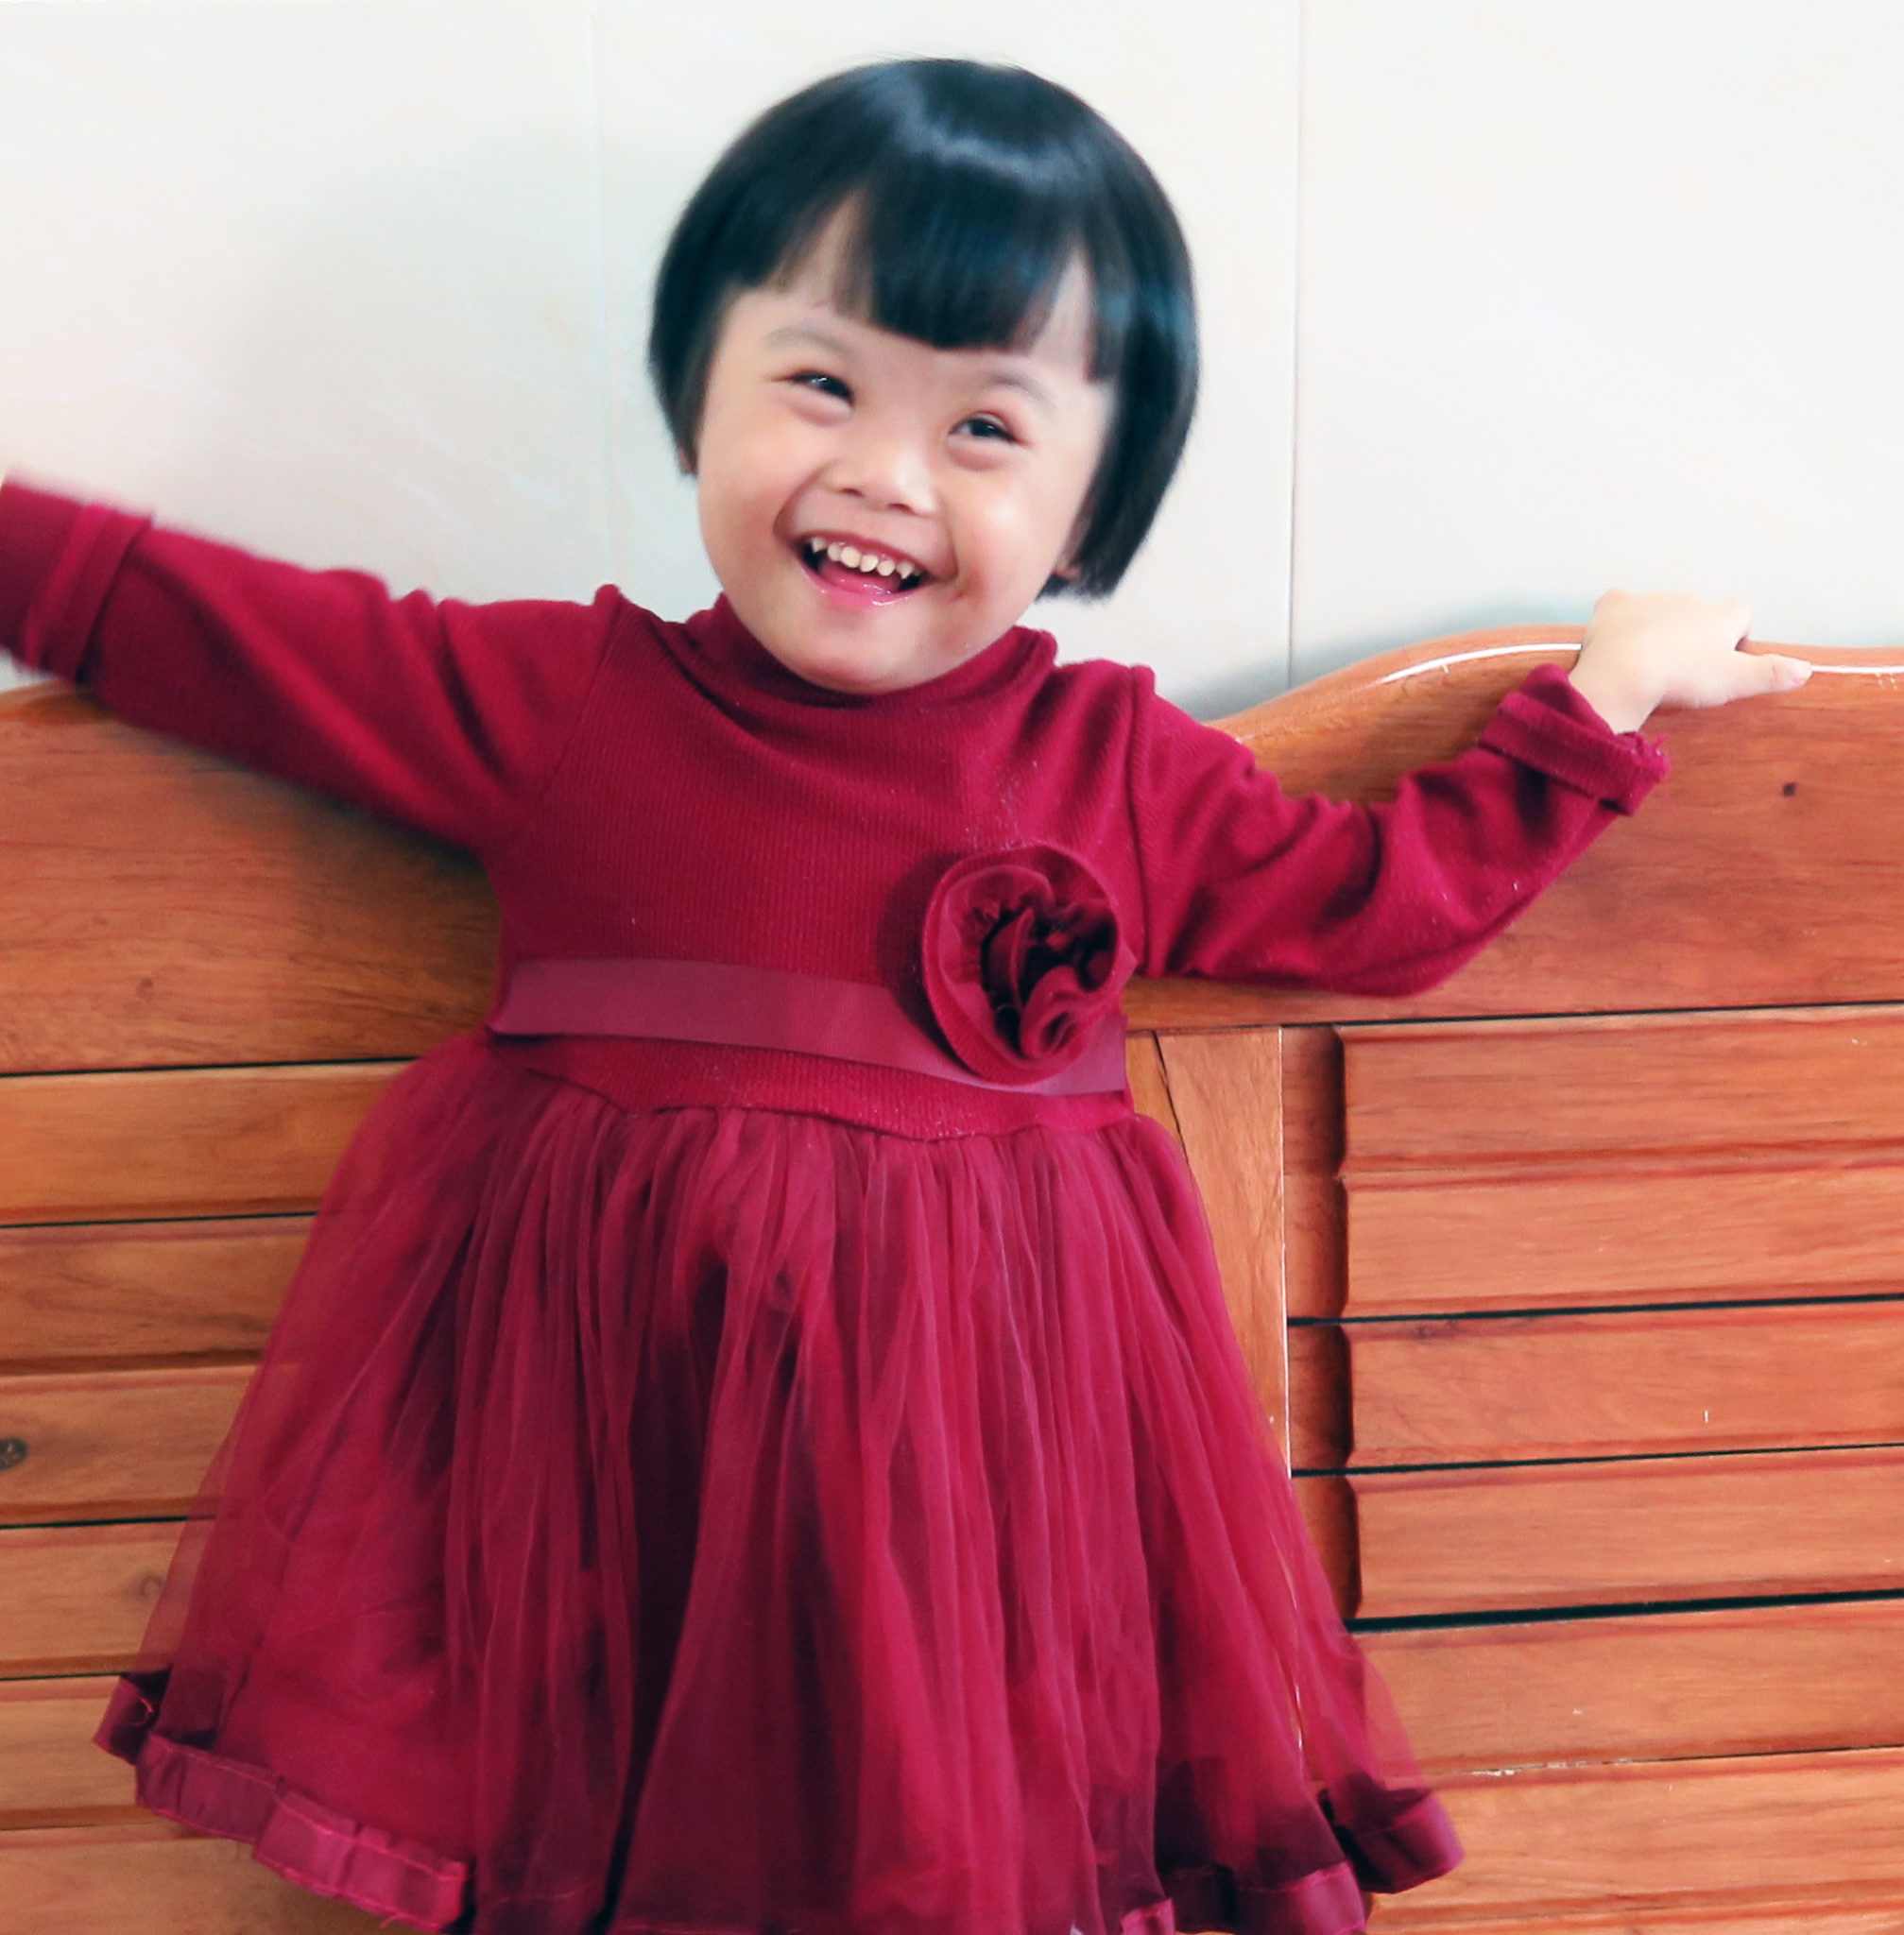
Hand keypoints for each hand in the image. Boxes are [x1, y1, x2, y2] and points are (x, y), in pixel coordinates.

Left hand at [1567, 590, 1810, 733]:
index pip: (1740, 615)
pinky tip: (1615, 638)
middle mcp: (1688, 600)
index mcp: (1719, 615)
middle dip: (1693, 633)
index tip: (1722, 658)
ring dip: (1657, 626)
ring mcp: (1650, 600)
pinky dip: (1619, 618)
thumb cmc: (1680, 677)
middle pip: (1698, 612)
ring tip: (1647, 661)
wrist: (1623, 673)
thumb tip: (1806, 669)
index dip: (1734, 636)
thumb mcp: (1734, 681)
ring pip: (1659, 608)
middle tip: (1681, 667)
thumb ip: (1771, 673)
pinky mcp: (1615, 605)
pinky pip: (1619, 604)